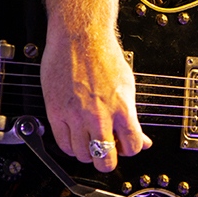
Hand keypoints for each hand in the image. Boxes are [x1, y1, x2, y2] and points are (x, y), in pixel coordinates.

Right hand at [39, 15, 151, 170]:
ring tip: (90, 142)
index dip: (130, 150)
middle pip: (104, 159)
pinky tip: (75, 138)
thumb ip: (133, 116)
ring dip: (87, 154)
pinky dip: (70, 147)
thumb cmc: (103, 55)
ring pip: (81, 155)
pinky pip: (62, 144)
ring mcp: (75, 115)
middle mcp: (99, 114)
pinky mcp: (56, 111)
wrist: (80, 36)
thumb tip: (141, 140)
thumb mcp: (128, 86)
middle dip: (107, 161)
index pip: (132, 147)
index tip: (126, 147)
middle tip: (107, 154)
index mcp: (122, 108)